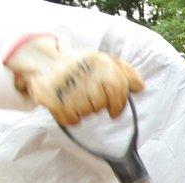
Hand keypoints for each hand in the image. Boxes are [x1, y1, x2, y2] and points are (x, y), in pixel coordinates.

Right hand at [4, 34, 144, 125]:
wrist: (44, 62)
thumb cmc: (81, 67)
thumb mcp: (105, 63)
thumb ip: (126, 74)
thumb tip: (141, 87)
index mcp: (100, 63)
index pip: (117, 91)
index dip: (117, 105)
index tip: (113, 111)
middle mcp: (83, 73)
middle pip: (99, 104)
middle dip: (96, 105)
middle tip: (86, 96)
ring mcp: (67, 85)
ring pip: (86, 112)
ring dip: (82, 110)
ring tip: (74, 96)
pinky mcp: (52, 98)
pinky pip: (71, 119)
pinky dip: (70, 117)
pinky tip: (66, 105)